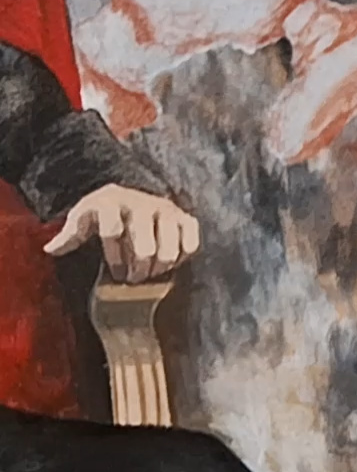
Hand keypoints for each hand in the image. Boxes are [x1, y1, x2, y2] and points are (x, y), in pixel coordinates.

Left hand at [43, 184, 201, 283]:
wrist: (135, 193)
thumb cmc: (105, 212)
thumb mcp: (83, 218)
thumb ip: (69, 235)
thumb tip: (50, 249)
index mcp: (113, 201)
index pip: (113, 232)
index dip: (114, 257)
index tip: (115, 272)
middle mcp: (144, 203)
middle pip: (144, 247)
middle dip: (138, 269)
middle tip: (134, 278)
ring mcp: (168, 210)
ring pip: (169, 249)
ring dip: (159, 268)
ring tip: (150, 273)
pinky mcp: (186, 218)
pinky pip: (191, 244)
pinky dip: (181, 258)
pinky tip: (169, 263)